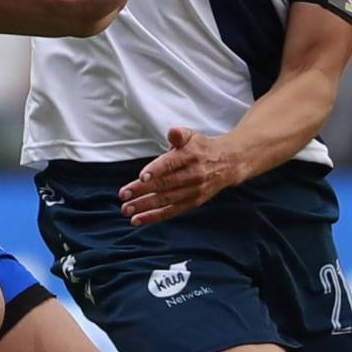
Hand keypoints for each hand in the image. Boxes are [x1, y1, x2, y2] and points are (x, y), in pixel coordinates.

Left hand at [119, 127, 240, 225]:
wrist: (228, 163)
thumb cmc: (202, 148)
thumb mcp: (192, 136)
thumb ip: (179, 134)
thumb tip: (172, 132)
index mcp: (190, 155)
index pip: (171, 164)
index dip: (156, 170)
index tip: (141, 177)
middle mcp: (193, 175)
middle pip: (165, 184)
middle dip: (142, 191)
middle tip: (123, 195)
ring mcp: (193, 191)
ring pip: (166, 200)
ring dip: (145, 206)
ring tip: (126, 210)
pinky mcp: (193, 202)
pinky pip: (172, 211)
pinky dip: (154, 216)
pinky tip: (138, 220)